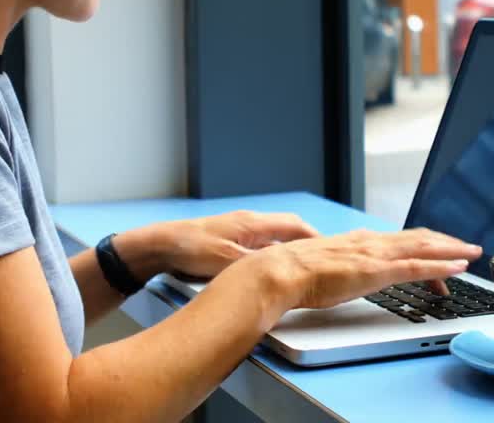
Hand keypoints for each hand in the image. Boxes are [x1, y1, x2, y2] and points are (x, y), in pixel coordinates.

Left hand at [146, 211, 319, 280]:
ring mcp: (238, 230)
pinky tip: (271, 269)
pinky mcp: (227, 240)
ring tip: (303, 265)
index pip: (296, 226)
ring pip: (273, 238)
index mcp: (253, 224)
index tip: (332, 251)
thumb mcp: (228, 261)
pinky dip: (272, 255)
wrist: (161, 246)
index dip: (316, 239)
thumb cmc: (191, 249)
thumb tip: (284, 268)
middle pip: (288, 229)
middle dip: (308, 243)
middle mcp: (249, 223)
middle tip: (323, 258)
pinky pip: (260, 245)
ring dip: (289, 249)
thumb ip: (258, 264)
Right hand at [240, 227, 481, 313]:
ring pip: (423, 248)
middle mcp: (370, 242)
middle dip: (444, 242)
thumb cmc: (294, 274)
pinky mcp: (376, 270)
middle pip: (417, 239)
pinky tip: (459, 267)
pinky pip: (418, 267)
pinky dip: (442, 266)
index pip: (398, 240)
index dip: (422, 244)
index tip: (437, 251)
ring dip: (451, 249)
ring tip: (471, 253)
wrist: (281, 272)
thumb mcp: (322, 267)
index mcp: (357, 242)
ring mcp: (375, 255)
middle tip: (465, 248)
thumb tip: (340, 275)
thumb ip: (338, 268)